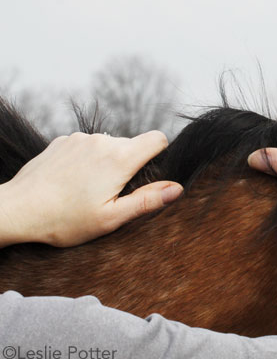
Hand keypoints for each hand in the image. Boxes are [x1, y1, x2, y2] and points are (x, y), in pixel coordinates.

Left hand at [0, 131, 182, 247]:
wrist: (17, 210)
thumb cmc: (65, 219)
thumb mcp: (112, 217)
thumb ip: (148, 200)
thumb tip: (177, 188)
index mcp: (120, 158)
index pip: (158, 138)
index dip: (160, 155)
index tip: (148, 176)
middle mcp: (102, 140)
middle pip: (132, 145)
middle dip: (129, 165)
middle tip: (111, 194)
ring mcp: (79, 138)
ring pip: (108, 146)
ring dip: (106, 163)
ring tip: (87, 190)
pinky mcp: (62, 140)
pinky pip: (86, 146)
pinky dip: (86, 161)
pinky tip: (71, 182)